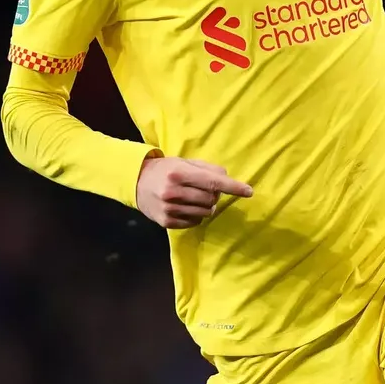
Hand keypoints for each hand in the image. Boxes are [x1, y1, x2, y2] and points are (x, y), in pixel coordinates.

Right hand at [137, 154, 253, 228]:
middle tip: (206, 190)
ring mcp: (169, 209)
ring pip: (205, 213)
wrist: (135, 182)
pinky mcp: (166, 222)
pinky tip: (186, 207)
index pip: (212, 182)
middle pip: (211, 199)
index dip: (233, 187)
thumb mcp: (184, 162)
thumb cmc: (165, 170)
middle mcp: (173, 192)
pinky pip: (194, 222)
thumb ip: (207, 168)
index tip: (248, 191)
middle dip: (215, 195)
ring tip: (195, 198)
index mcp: (178, 173)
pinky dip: (196, 215)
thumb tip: (227, 178)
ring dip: (207, 206)